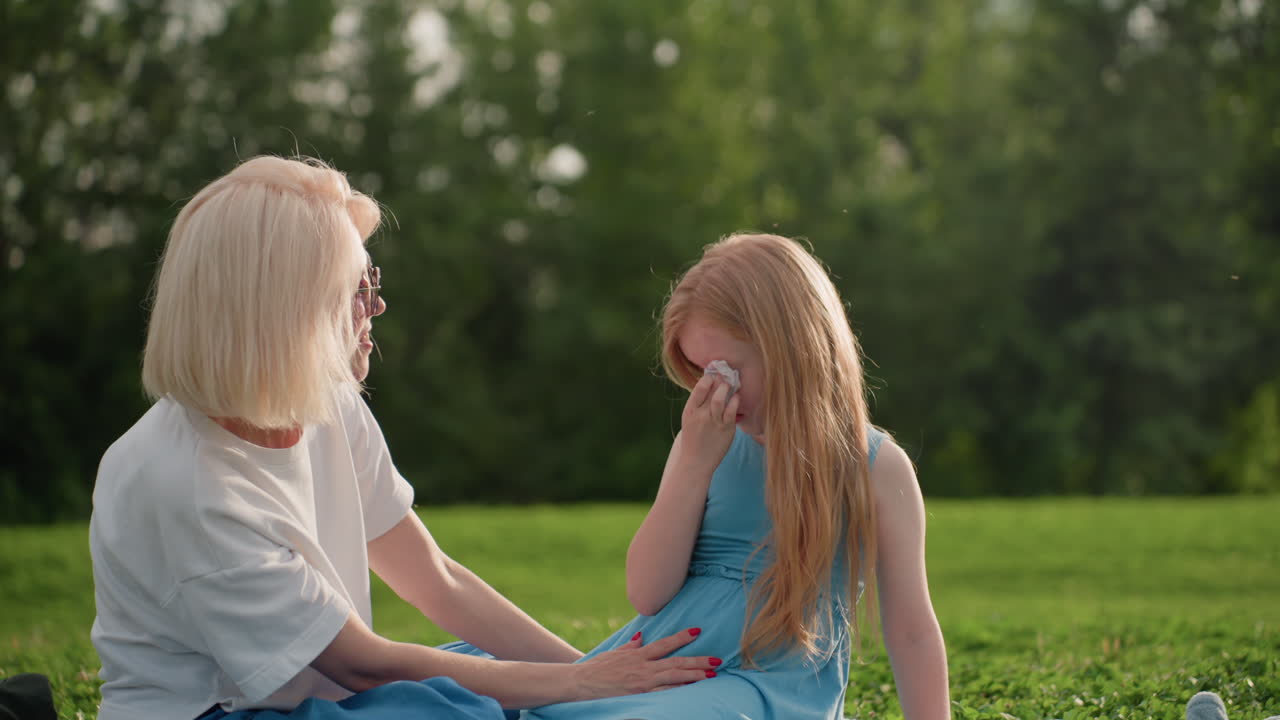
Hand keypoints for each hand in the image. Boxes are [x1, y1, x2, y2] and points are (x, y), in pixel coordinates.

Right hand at [572, 628, 720, 699]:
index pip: (665, 644)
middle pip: (676, 662)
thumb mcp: (615, 653)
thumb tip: (642, 636)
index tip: (697, 631)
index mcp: (638, 655)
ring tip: (710, 675)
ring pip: (673, 677)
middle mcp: (643, 667)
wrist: (581, 683)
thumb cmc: (597, 668)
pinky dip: (677, 691)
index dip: (682, 637)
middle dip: (698, 661)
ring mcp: (642, 683)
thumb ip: (631, 645)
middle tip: (716, 660)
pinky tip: (690, 690)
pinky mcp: (639, 696)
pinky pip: (663, 694)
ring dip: (693, 676)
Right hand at [678, 373, 739, 472]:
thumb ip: (698, 404)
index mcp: (690, 411)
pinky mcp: (727, 429)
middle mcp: (701, 416)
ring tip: (729, 385)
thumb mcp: (690, 419)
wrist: (696, 462)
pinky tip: (736, 397)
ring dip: (727, 388)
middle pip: (712, 391)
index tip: (713, 375)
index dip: (708, 378)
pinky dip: (735, 401)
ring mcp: (714, 422)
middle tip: (724, 377)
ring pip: (721, 399)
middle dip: (719, 380)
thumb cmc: (694, 438)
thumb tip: (710, 384)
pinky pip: (732, 411)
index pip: (699, 388)